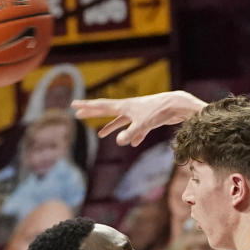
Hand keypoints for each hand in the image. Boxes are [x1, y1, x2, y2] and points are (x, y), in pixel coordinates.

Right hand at [71, 90, 206, 146]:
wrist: (176, 105)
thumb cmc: (159, 112)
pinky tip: (132, 144)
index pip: (100, 106)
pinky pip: (135, 129)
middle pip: (105, 111)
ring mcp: (137, 113)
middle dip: (91, 113)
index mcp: (123, 106)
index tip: (73, 105)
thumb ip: (131, 133)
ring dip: (110, 128)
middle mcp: (128, 108)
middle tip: (77, 113)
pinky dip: (132, 136)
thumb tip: (120, 142)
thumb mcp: (143, 124)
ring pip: (120, 122)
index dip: (86, 107)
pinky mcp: (146, 119)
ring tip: (101, 134)